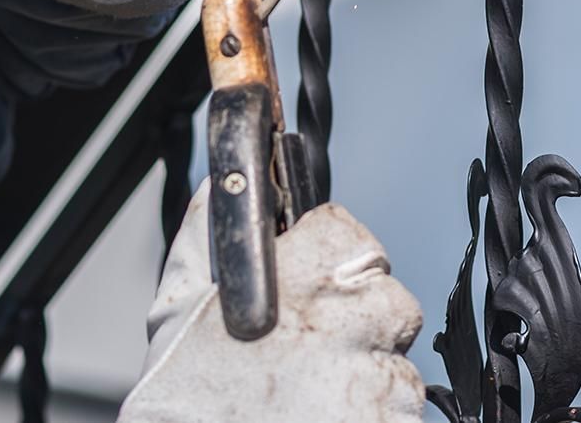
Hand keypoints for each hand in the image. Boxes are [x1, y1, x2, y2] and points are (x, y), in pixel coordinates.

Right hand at [118, 185, 426, 422]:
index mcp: (296, 276)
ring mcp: (375, 378)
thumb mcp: (175, 311)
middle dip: (365, 322)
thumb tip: (223, 182)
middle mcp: (344, 320)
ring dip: (370, 379)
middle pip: (391, 297)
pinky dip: (377, 420)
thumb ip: (206, 236)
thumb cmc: (183, 399)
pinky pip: (405, 415)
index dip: (333, 259)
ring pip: (401, 363)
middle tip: (321, 353)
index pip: (348, 232)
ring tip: (316, 400)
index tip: (318, 285)